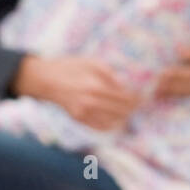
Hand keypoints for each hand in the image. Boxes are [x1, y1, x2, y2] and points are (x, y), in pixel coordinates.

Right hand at [12, 55, 136, 130]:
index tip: (143, 98)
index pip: (124, 97)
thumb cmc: (70, 67)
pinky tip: (116, 121)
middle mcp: (92, 102)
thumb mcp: (91, 62)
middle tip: (139, 106)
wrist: (46, 80)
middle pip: (121, 110)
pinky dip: (110, 125)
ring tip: (129, 113)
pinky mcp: (79, 118)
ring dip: (123, 118)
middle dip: (132, 109)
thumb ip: (110, 73)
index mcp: (97, 86)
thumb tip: (126, 84)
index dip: (136, 98)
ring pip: (112, 121)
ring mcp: (84, 112)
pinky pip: (99, 127)